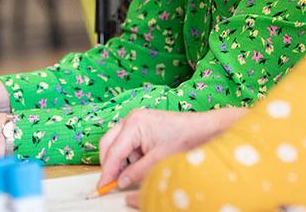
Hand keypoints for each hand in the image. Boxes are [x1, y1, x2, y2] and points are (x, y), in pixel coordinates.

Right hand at [98, 108, 246, 191]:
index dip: (107, 172)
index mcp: (134, 124)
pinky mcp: (142, 125)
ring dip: (120, 160)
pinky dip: (129, 155)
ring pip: (117, 143)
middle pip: (108, 144)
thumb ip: (136, 172)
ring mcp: (136, 120)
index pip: (113, 151)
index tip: (102, 186)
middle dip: (110, 164)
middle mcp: (132, 119)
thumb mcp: (159, 160)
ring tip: (133, 173)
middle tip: (112, 182)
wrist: (203, 128)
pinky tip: (140, 163)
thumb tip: (121, 182)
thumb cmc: (185, 138)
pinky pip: (127, 142)